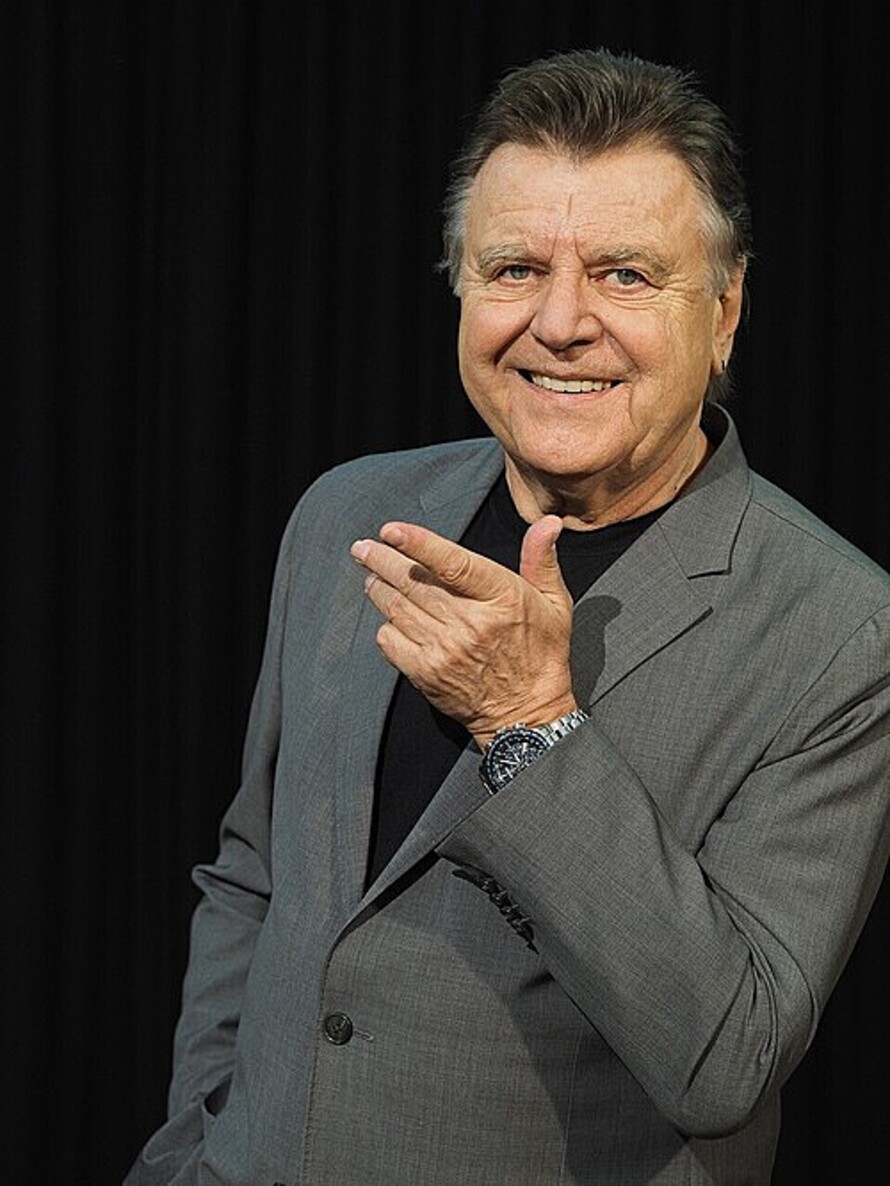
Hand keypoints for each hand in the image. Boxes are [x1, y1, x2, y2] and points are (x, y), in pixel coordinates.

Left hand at [350, 516, 576, 747]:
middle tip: (363, 547)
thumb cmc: (540, 655)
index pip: (452, 564)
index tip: (391, 530)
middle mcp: (469, 622)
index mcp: (500, 598)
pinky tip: (389, 615)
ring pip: (396, 607)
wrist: (526, 713)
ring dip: (378, 586)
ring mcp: (444, 649)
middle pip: (413, 581)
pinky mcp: (426, 672)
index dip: (417, 543)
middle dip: (381, 559)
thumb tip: (547, 523)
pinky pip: (390, 640)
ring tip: (371, 573)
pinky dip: (385, 624)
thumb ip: (541, 560)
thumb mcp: (553, 603)